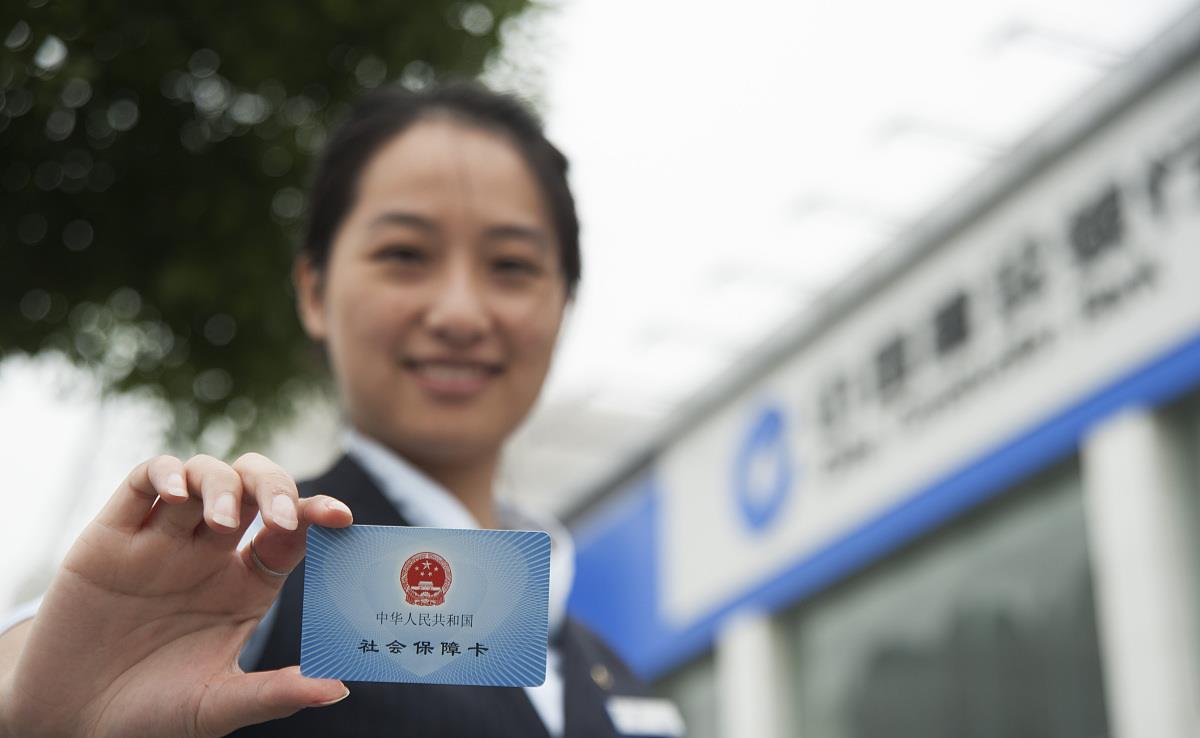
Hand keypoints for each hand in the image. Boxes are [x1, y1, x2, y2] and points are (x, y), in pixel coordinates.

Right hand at [0, 453, 352, 737]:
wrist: (69, 718)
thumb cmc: (151, 712)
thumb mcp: (216, 706)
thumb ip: (274, 694)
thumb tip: (339, 688)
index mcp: (247, 584)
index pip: (292, 531)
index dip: (317, 513)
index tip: (342, 518)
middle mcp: (211, 552)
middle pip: (254, 487)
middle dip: (274, 486)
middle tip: (281, 516)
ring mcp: (164, 537)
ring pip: (205, 474)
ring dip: (222, 484)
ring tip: (222, 521)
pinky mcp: (114, 532)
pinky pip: (145, 478)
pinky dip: (166, 473)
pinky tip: (176, 495)